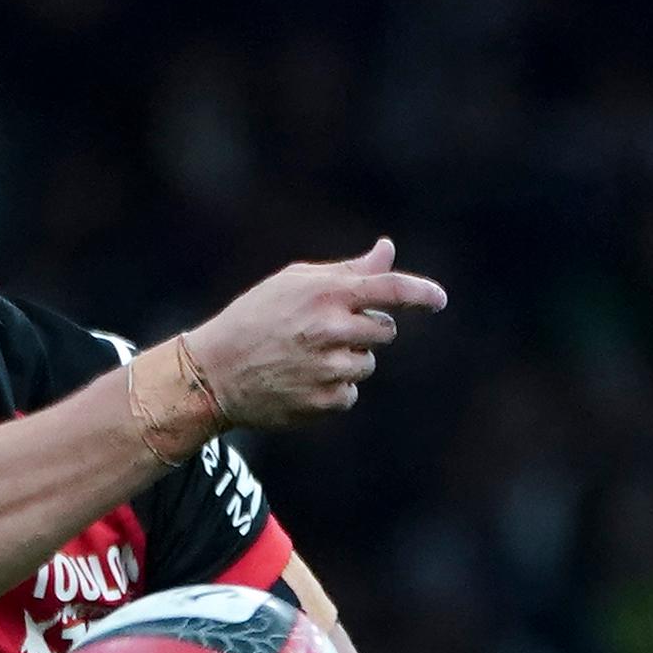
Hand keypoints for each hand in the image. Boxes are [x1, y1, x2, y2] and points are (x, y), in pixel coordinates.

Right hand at [185, 238, 447, 427]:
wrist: (213, 373)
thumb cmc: (254, 319)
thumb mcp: (294, 283)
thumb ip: (347, 271)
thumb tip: (387, 251)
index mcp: (326, 294)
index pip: (390, 290)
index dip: (421, 294)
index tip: (439, 299)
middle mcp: (331, 330)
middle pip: (384, 331)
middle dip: (367, 330)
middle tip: (328, 331)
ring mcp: (329, 369)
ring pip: (366, 364)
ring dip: (347, 361)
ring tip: (305, 358)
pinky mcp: (324, 402)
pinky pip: (350, 394)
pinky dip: (333, 389)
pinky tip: (300, 381)